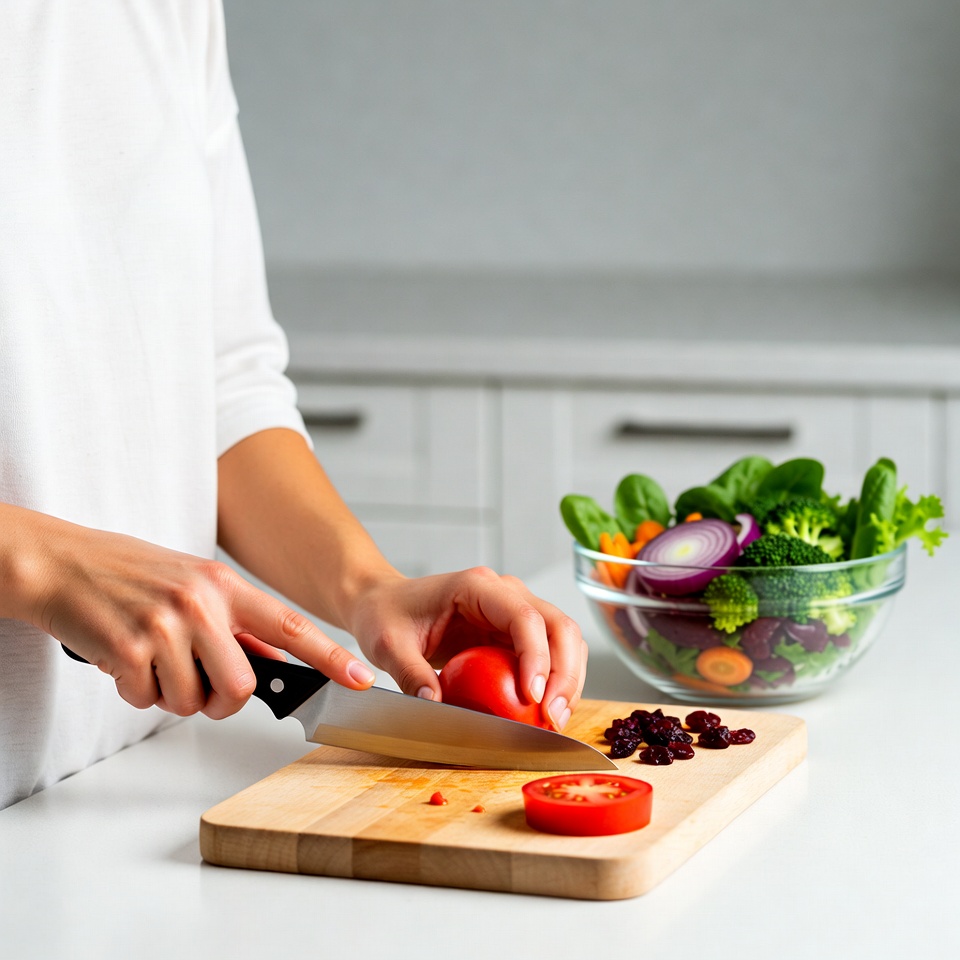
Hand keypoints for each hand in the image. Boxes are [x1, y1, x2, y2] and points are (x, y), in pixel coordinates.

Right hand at [21, 513, 374, 718]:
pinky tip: (125, 658)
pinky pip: (147, 701)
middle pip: (240, 689)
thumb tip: (273, 660)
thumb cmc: (130, 576)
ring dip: (169, 695)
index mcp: (225, 585)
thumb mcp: (194, 583)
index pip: (290, 625)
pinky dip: (135, 691)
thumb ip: (233, 620)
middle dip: (219, 702)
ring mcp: (164, 626)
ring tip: (151, 658)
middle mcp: (201, 603)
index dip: (330, 656)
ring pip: (190, 703)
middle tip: (195, 684)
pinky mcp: (128, 649)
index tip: (360, 678)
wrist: (62, 562)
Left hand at [346, 566, 587, 730]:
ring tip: (556, 720)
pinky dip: (557, 682)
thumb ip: (410, 673)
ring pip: (564, 639)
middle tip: (554, 717)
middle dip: (564, 673)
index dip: (536, 656)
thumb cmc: (386, 616)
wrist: (385, 604)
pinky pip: (550, 654)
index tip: (531, 697)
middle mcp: (504, 593)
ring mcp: (515, 611)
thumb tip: (435, 706)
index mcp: (476, 587)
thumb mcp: (388, 645)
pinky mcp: (516, 633)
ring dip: (568, 680)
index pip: (523, 616)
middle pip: (558, 625)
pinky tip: (547, 712)